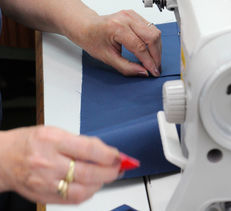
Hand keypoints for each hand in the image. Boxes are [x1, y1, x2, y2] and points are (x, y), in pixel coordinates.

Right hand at [0, 126, 120, 203]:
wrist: (3, 159)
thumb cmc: (29, 142)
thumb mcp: (55, 131)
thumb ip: (80, 142)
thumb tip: (105, 152)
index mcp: (53, 141)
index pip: (88, 149)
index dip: (109, 154)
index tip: (118, 156)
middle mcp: (48, 163)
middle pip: (88, 172)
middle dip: (110, 172)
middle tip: (119, 168)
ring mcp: (45, 182)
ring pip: (82, 190)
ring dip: (100, 184)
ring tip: (106, 176)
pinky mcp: (43, 196)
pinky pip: (72, 200)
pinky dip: (87, 193)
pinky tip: (92, 185)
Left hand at [76, 10, 161, 76]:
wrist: (86, 26)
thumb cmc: (92, 39)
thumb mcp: (107, 58)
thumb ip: (126, 67)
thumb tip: (143, 72)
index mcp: (117, 28)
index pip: (140, 47)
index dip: (149, 62)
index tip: (154, 72)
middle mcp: (126, 18)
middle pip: (152, 37)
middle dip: (156, 55)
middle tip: (156, 67)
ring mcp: (132, 15)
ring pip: (155, 31)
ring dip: (157, 48)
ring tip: (154, 60)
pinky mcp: (135, 15)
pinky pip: (151, 28)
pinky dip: (153, 41)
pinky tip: (150, 50)